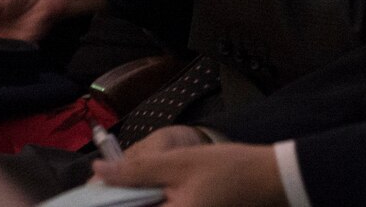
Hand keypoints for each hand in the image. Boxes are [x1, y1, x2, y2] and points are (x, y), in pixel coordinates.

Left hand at [94, 138, 287, 206]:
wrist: (274, 182)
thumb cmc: (229, 170)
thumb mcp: (179, 163)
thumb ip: (135, 171)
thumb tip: (98, 172)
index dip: (105, 202)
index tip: (92, 193)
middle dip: (122, 200)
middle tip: (110, 183)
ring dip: (141, 200)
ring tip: (132, 186)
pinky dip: (159, 202)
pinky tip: (157, 193)